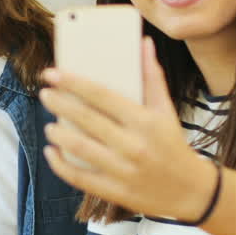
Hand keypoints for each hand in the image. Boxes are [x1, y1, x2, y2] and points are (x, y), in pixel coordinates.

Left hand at [39, 37, 215, 221]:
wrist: (191, 191)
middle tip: (44, 94)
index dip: (73, 83)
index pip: (101, 96)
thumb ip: (152, 76)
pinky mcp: (115, 191)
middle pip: (86, 119)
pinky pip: (79, 177)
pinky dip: (60, 165)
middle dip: (59, 104)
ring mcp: (123, 170)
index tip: (51, 74)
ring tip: (49, 125)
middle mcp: (133, 145)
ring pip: (79, 148)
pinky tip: (51, 151)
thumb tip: (144, 42)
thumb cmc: (173, 144)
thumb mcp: (166, 110)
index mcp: (145, 121)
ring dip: (58, 134)